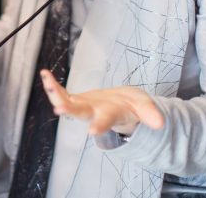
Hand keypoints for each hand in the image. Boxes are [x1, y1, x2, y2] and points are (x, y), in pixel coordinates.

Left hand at [40, 69, 164, 135]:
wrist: (121, 107)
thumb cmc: (133, 107)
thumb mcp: (145, 108)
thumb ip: (150, 114)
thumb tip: (160, 123)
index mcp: (111, 115)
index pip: (106, 121)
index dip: (99, 126)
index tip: (91, 131)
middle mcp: (94, 112)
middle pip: (81, 112)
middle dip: (70, 109)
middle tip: (60, 108)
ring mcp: (83, 106)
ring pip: (66, 101)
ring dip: (55, 93)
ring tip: (47, 80)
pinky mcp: (76, 99)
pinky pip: (61, 92)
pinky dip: (52, 85)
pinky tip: (44, 74)